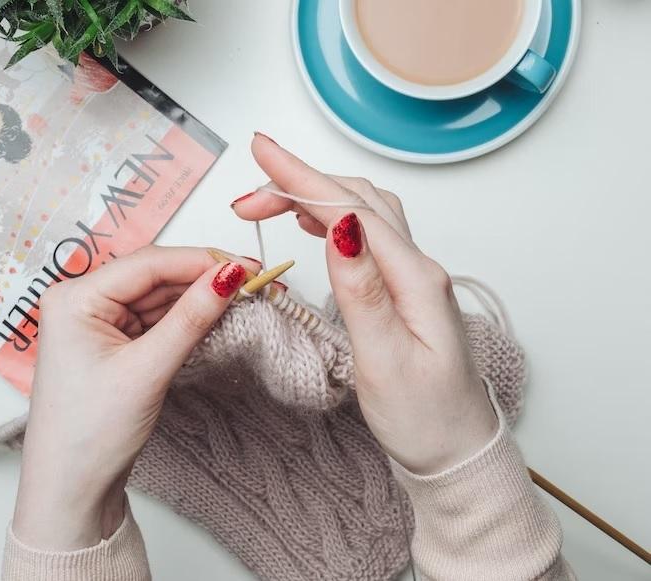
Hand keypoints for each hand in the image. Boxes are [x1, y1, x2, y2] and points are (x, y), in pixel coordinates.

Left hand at [13, 246, 252, 549]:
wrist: (72, 490)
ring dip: (201, 298)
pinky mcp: (117, 343)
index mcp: (75, 299)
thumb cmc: (89, 434)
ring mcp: (101, 323)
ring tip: (244, 297)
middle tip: (255, 280)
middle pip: (157, 277)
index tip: (246, 266)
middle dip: (206, 278)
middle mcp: (84, 303)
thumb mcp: (147, 370)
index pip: (149, 264)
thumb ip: (190, 319)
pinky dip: (188, 318)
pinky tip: (217, 315)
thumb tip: (230, 277)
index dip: (201, 261)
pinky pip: (159, 319)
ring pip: (161, 297)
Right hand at [232, 134, 497, 474]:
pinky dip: (334, 217)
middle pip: (357, 200)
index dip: (303, 178)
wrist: (455, 449)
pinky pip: (367, 235)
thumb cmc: (423, 417)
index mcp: (415, 279)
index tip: (262, 153)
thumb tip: (340, 226)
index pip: (352, 209)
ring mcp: (412, 276)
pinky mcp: (402, 289)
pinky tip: (314, 223)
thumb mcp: (385, 360)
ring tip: (270, 199)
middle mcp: (418, 268)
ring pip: (363, 213)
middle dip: (301, 182)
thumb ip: (362, 290)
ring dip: (316, 195)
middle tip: (248, 191)